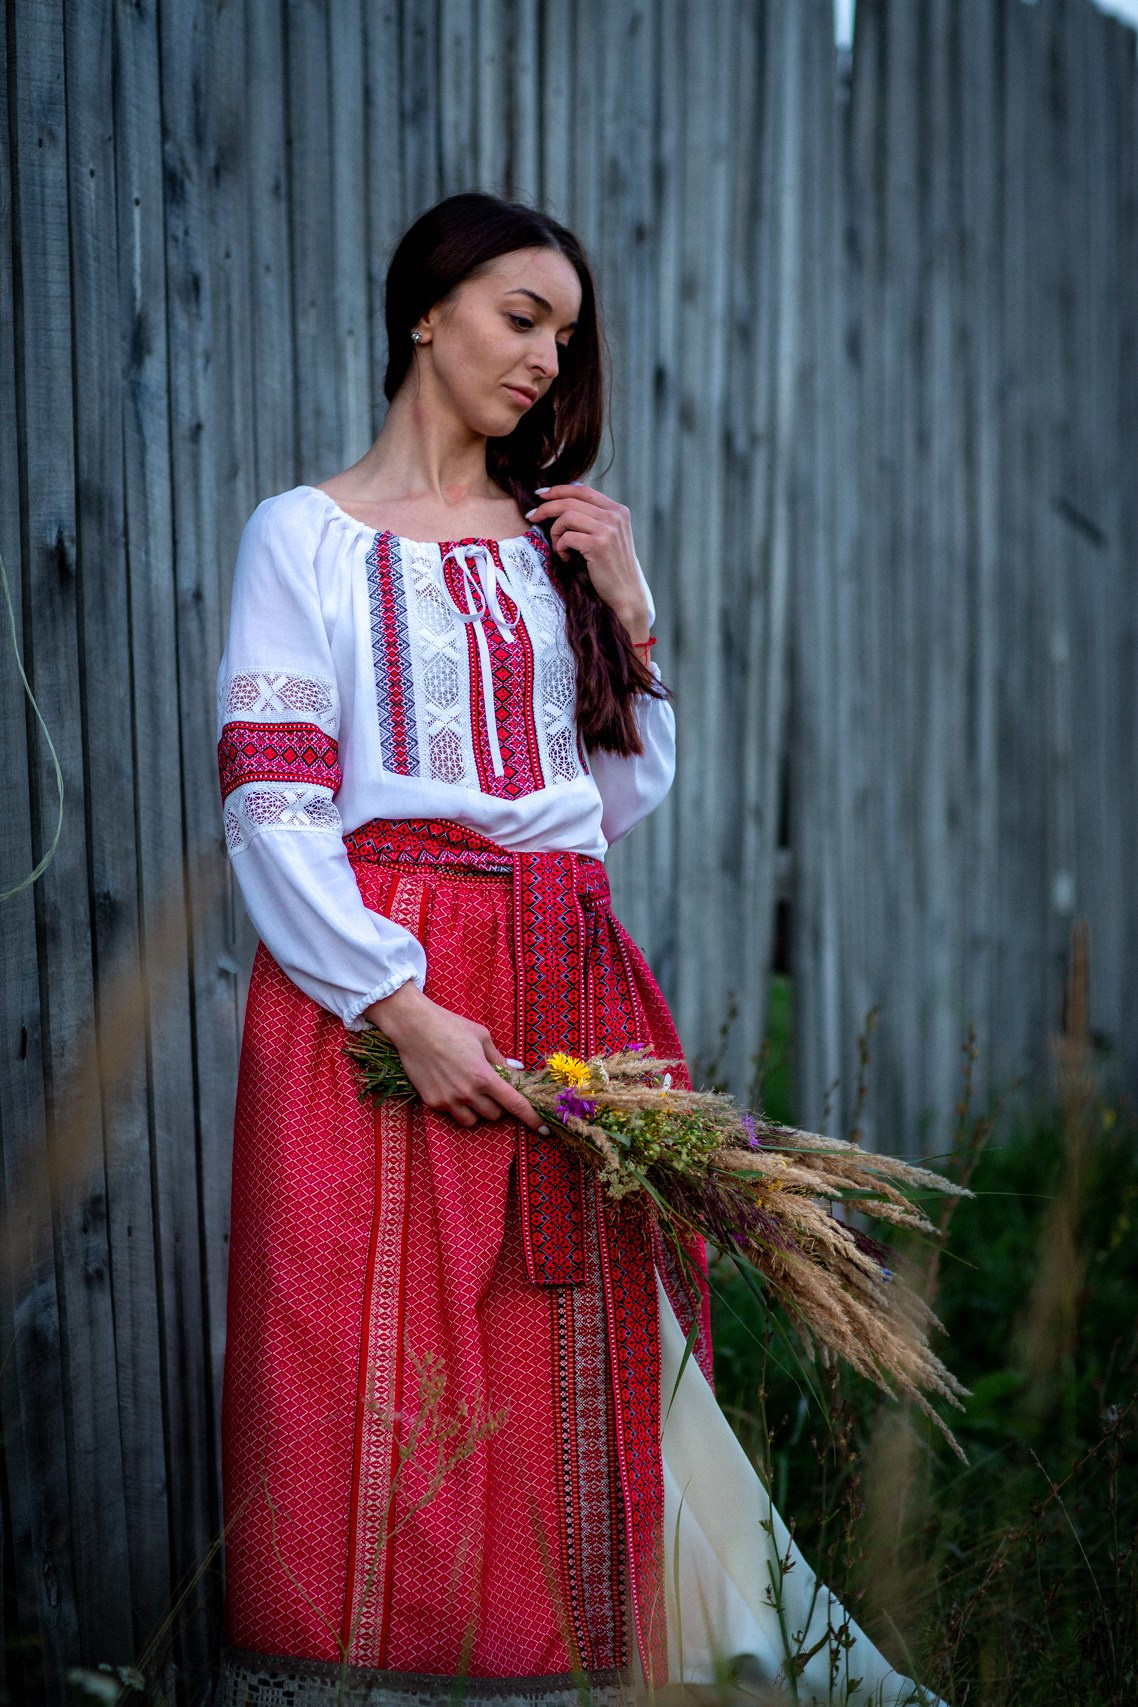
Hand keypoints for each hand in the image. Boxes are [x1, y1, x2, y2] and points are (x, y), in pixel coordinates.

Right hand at [364, 981, 545, 1131]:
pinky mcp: (432, 1102)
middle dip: (498, 1105)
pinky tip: (450, 1085)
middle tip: (491, 1088)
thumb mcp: (481, 1037)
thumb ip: (499, 1058)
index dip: (531, 1118)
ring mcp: (448, 1100)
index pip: (514, 1104)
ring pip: (473, 1120)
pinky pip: (452, 1113)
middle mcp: (468, 1093)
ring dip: (478, 1110)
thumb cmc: (450, 1026)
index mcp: (484, 1076)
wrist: (413, 1027)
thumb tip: (515, 1071)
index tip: (543, 1128)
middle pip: (494, 1115)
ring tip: (470, 1090)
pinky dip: (457, 1105)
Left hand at [524, 483, 651, 641]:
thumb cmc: (611, 568)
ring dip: (555, 532)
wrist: (626, 595)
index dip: (558, 490)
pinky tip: (566, 559)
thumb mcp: (608, 536)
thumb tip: (561, 502)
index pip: (582, 490)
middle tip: (532, 516)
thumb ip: (592, 518)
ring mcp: (607, 529)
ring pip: (566, 516)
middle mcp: (614, 516)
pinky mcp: (598, 545)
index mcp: (617, 510)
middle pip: (570, 501)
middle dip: (546, 507)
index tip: (540, 495)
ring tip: (559, 548)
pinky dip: (560, 548)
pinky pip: (567, 537)